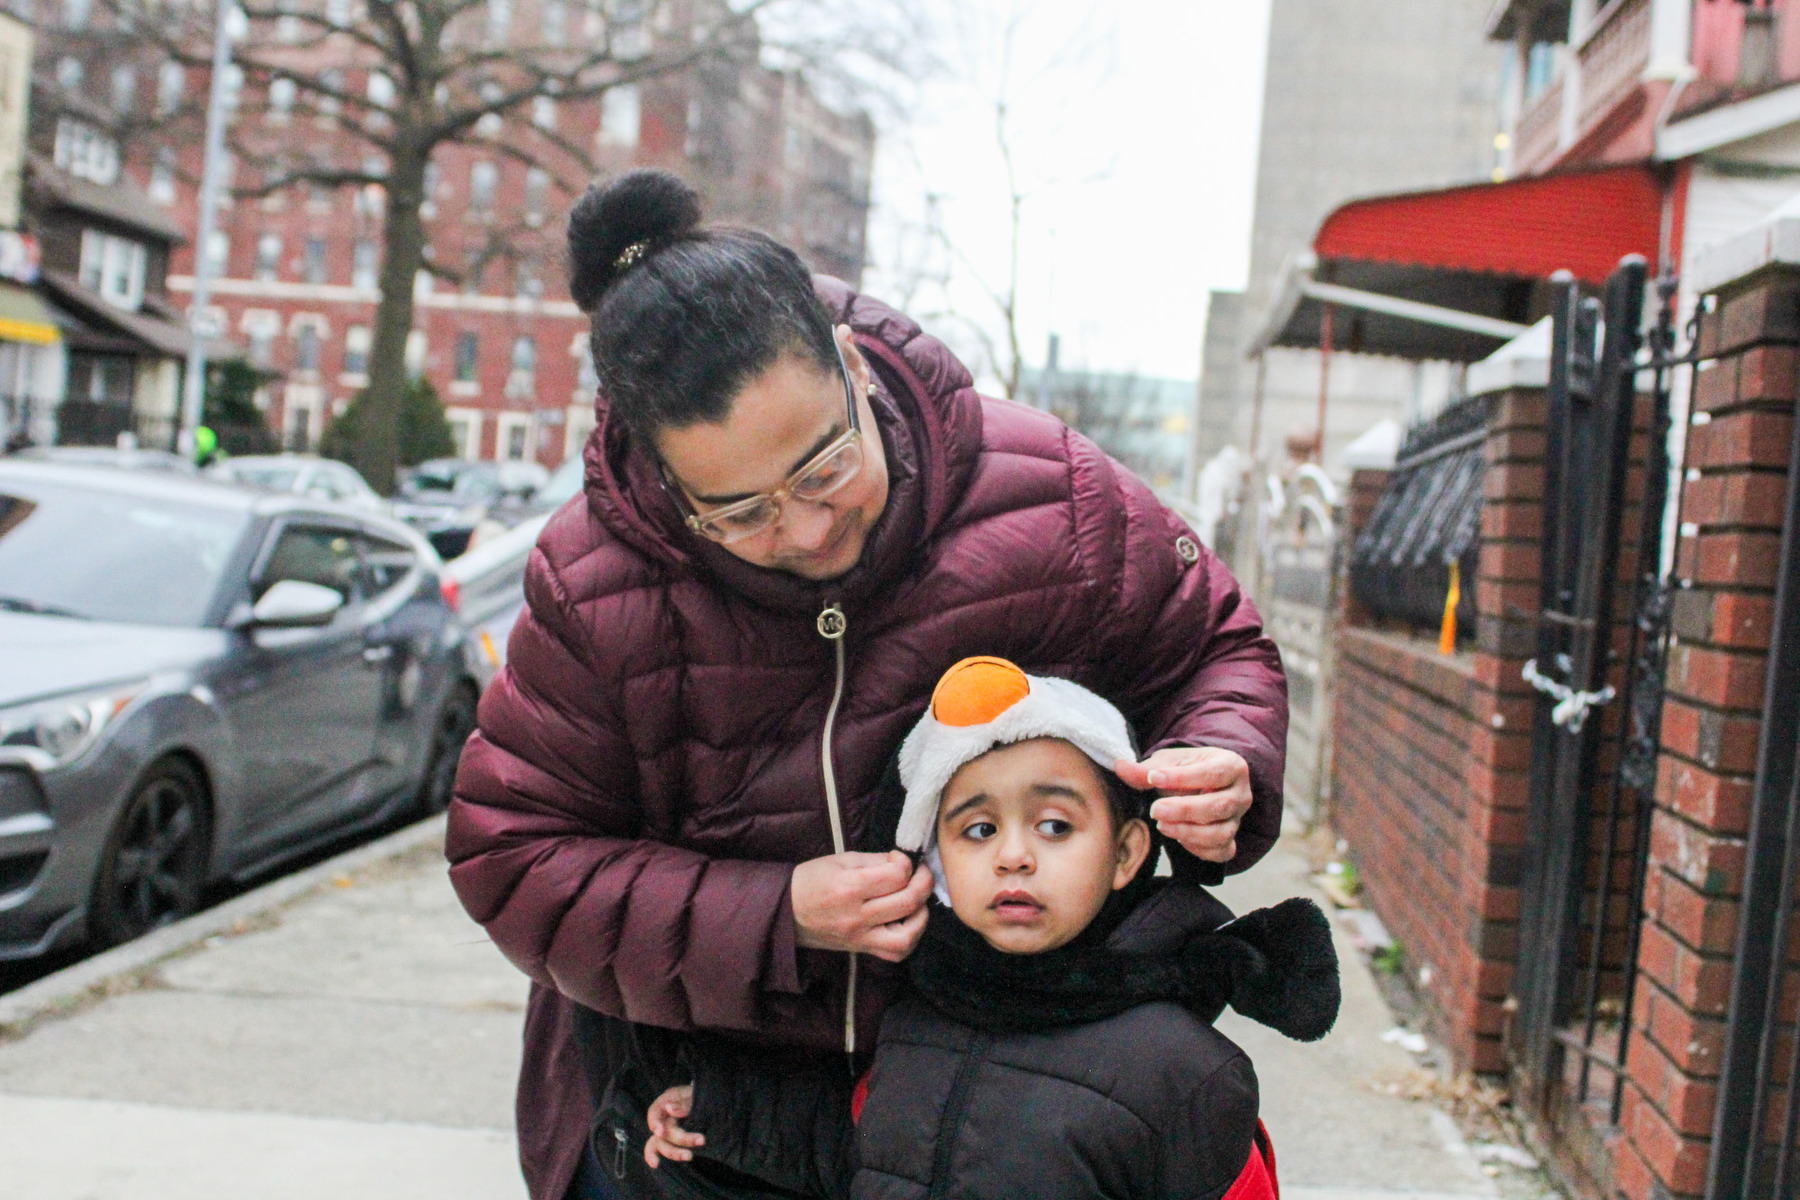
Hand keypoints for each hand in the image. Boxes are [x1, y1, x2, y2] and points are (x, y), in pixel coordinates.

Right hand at [645, 1084, 700, 1167]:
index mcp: (667, 1101)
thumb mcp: (694, 1094)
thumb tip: (669, 1109)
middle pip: (663, 1132)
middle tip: (700, 1141)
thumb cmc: (700, 1094)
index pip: (654, 1112)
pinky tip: (661, 1164)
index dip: (655, 1122)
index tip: (660, 1131)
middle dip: (680, 1139)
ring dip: (675, 1152)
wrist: (711, 1099)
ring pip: (662, 1144)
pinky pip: (668, 1148)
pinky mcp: (676, 1140)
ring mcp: (669, 1129)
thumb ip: (683, 1103)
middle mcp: (665, 1117)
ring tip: (690, 1156)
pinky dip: (668, 1155)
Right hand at [791, 850, 931, 961]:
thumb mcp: (841, 860)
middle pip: (907, 902)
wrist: (786, 913)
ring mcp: (860, 937)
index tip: (899, 858)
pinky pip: (896, 953)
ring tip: (917, 901)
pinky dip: (910, 937)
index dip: (906, 862)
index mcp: (848, 887)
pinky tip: (908, 921)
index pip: (896, 876)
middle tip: (920, 874)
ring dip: (921, 915)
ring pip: (907, 936)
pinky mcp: (862, 950)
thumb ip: (876, 860)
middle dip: (924, 883)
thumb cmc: (812, 881)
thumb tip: (904, 863)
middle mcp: (856, 916)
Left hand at [1113, 746, 1252, 863]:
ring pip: (1221, 833)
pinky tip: (1178, 839)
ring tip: (1162, 825)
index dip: (1183, 778)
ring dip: (1189, 832)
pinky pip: (1221, 852)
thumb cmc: (1183, 769)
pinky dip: (1199, 849)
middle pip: (1219, 806)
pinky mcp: (1231, 840)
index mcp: (1231, 766)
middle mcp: (1241, 794)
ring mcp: (1237, 820)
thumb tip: (1120, 767)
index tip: (1154, 778)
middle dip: (1184, 810)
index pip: (1212, 773)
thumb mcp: (1166, 763)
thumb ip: (1145, 769)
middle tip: (1156, 810)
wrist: (1195, 785)